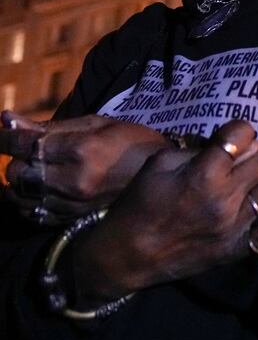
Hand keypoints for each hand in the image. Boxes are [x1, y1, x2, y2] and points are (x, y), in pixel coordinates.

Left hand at [2, 112, 169, 225]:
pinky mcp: (71, 219)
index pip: (28, 144)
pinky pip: (33, 213)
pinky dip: (26, 200)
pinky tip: (34, 190)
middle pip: (19, 172)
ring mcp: (71, 204)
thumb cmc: (133, 142)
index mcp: (82, 150)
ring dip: (18, 181)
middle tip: (25, 149)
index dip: (6, 137)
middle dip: (16, 159)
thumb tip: (10, 120)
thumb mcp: (98, 124)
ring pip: (22, 195)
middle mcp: (72, 180)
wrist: (161, 179)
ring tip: (29, 168)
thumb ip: (53, 126)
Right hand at [72, 120, 257, 301]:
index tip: (231, 135)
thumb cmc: (140, 202)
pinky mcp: (236, 250)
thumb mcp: (160, 163)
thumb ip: (198, 149)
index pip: (243, 135)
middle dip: (253, 152)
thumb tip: (230, 144)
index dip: (240, 129)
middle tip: (240, 157)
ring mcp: (234, 227)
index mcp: (204, 175)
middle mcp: (225, 200)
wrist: (125, 255)